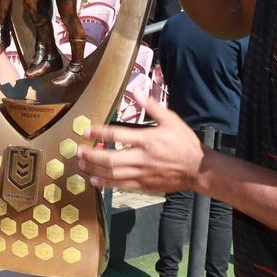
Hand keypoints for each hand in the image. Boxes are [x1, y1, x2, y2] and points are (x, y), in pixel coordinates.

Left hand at [76, 95, 206, 193]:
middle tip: (78, 151)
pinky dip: (105, 184)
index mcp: (147, 140)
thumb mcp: (171, 120)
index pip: (117, 135)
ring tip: (81, 165)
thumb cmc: (184, 142)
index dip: (99, 132)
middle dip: (91, 156)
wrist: (198, 168)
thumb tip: (136, 90)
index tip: (86, 131)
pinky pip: (120, 186)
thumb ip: (152, 106)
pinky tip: (94, 181)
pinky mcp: (143, 185)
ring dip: (94, 170)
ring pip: (112, 175)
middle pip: (110, 159)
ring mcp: (142, 173)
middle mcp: (142, 158)